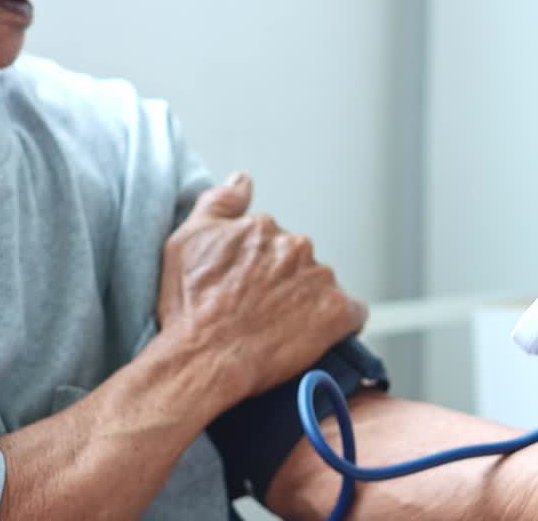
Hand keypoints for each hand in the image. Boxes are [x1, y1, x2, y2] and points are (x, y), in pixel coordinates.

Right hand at [156, 172, 367, 402]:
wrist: (202, 359)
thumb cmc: (190, 307)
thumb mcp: (186, 241)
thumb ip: (219, 203)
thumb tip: (243, 179)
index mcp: (263, 226)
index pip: (272, 240)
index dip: (258, 267)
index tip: (244, 289)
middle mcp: (295, 245)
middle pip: (298, 262)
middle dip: (284, 282)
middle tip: (260, 312)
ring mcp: (320, 278)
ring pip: (321, 287)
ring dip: (307, 302)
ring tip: (280, 329)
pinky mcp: (337, 312)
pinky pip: (352, 314)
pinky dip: (339, 323)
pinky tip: (315, 337)